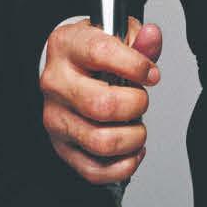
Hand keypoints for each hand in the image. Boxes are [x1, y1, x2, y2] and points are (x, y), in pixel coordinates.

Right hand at [39, 16, 163, 185]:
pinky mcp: (62, 146)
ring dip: (132, 138)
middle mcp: (55, 82)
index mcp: (66, 46)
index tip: (151, 73)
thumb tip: (151, 36)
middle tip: (140, 100)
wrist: (68, 70)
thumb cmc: (92, 55)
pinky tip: (130, 149)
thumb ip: (139, 40)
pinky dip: (123, 165)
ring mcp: (56, 117)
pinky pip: (95, 170)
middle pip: (102, 105)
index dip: (135, 65)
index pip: (100, 52)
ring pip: (101, 142)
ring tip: (135, 125)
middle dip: (136, 105)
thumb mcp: (116, 37)